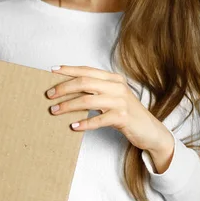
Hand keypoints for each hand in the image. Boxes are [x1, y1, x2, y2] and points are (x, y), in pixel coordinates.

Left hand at [47, 65, 173, 153]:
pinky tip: (73, 126)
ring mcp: (121, 102)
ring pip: (88, 100)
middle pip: (84, 82)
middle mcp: (117, 87)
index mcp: (113, 79)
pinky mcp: (122, 117)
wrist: (150, 131)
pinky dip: (84, 123)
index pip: (87, 70)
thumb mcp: (112, 97)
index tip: (52, 71)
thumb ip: (96, 91)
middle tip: (49, 95)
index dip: (69, 70)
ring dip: (68, 106)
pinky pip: (98, 119)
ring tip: (55, 111)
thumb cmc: (126, 114)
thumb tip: (67, 91)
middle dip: (64, 88)